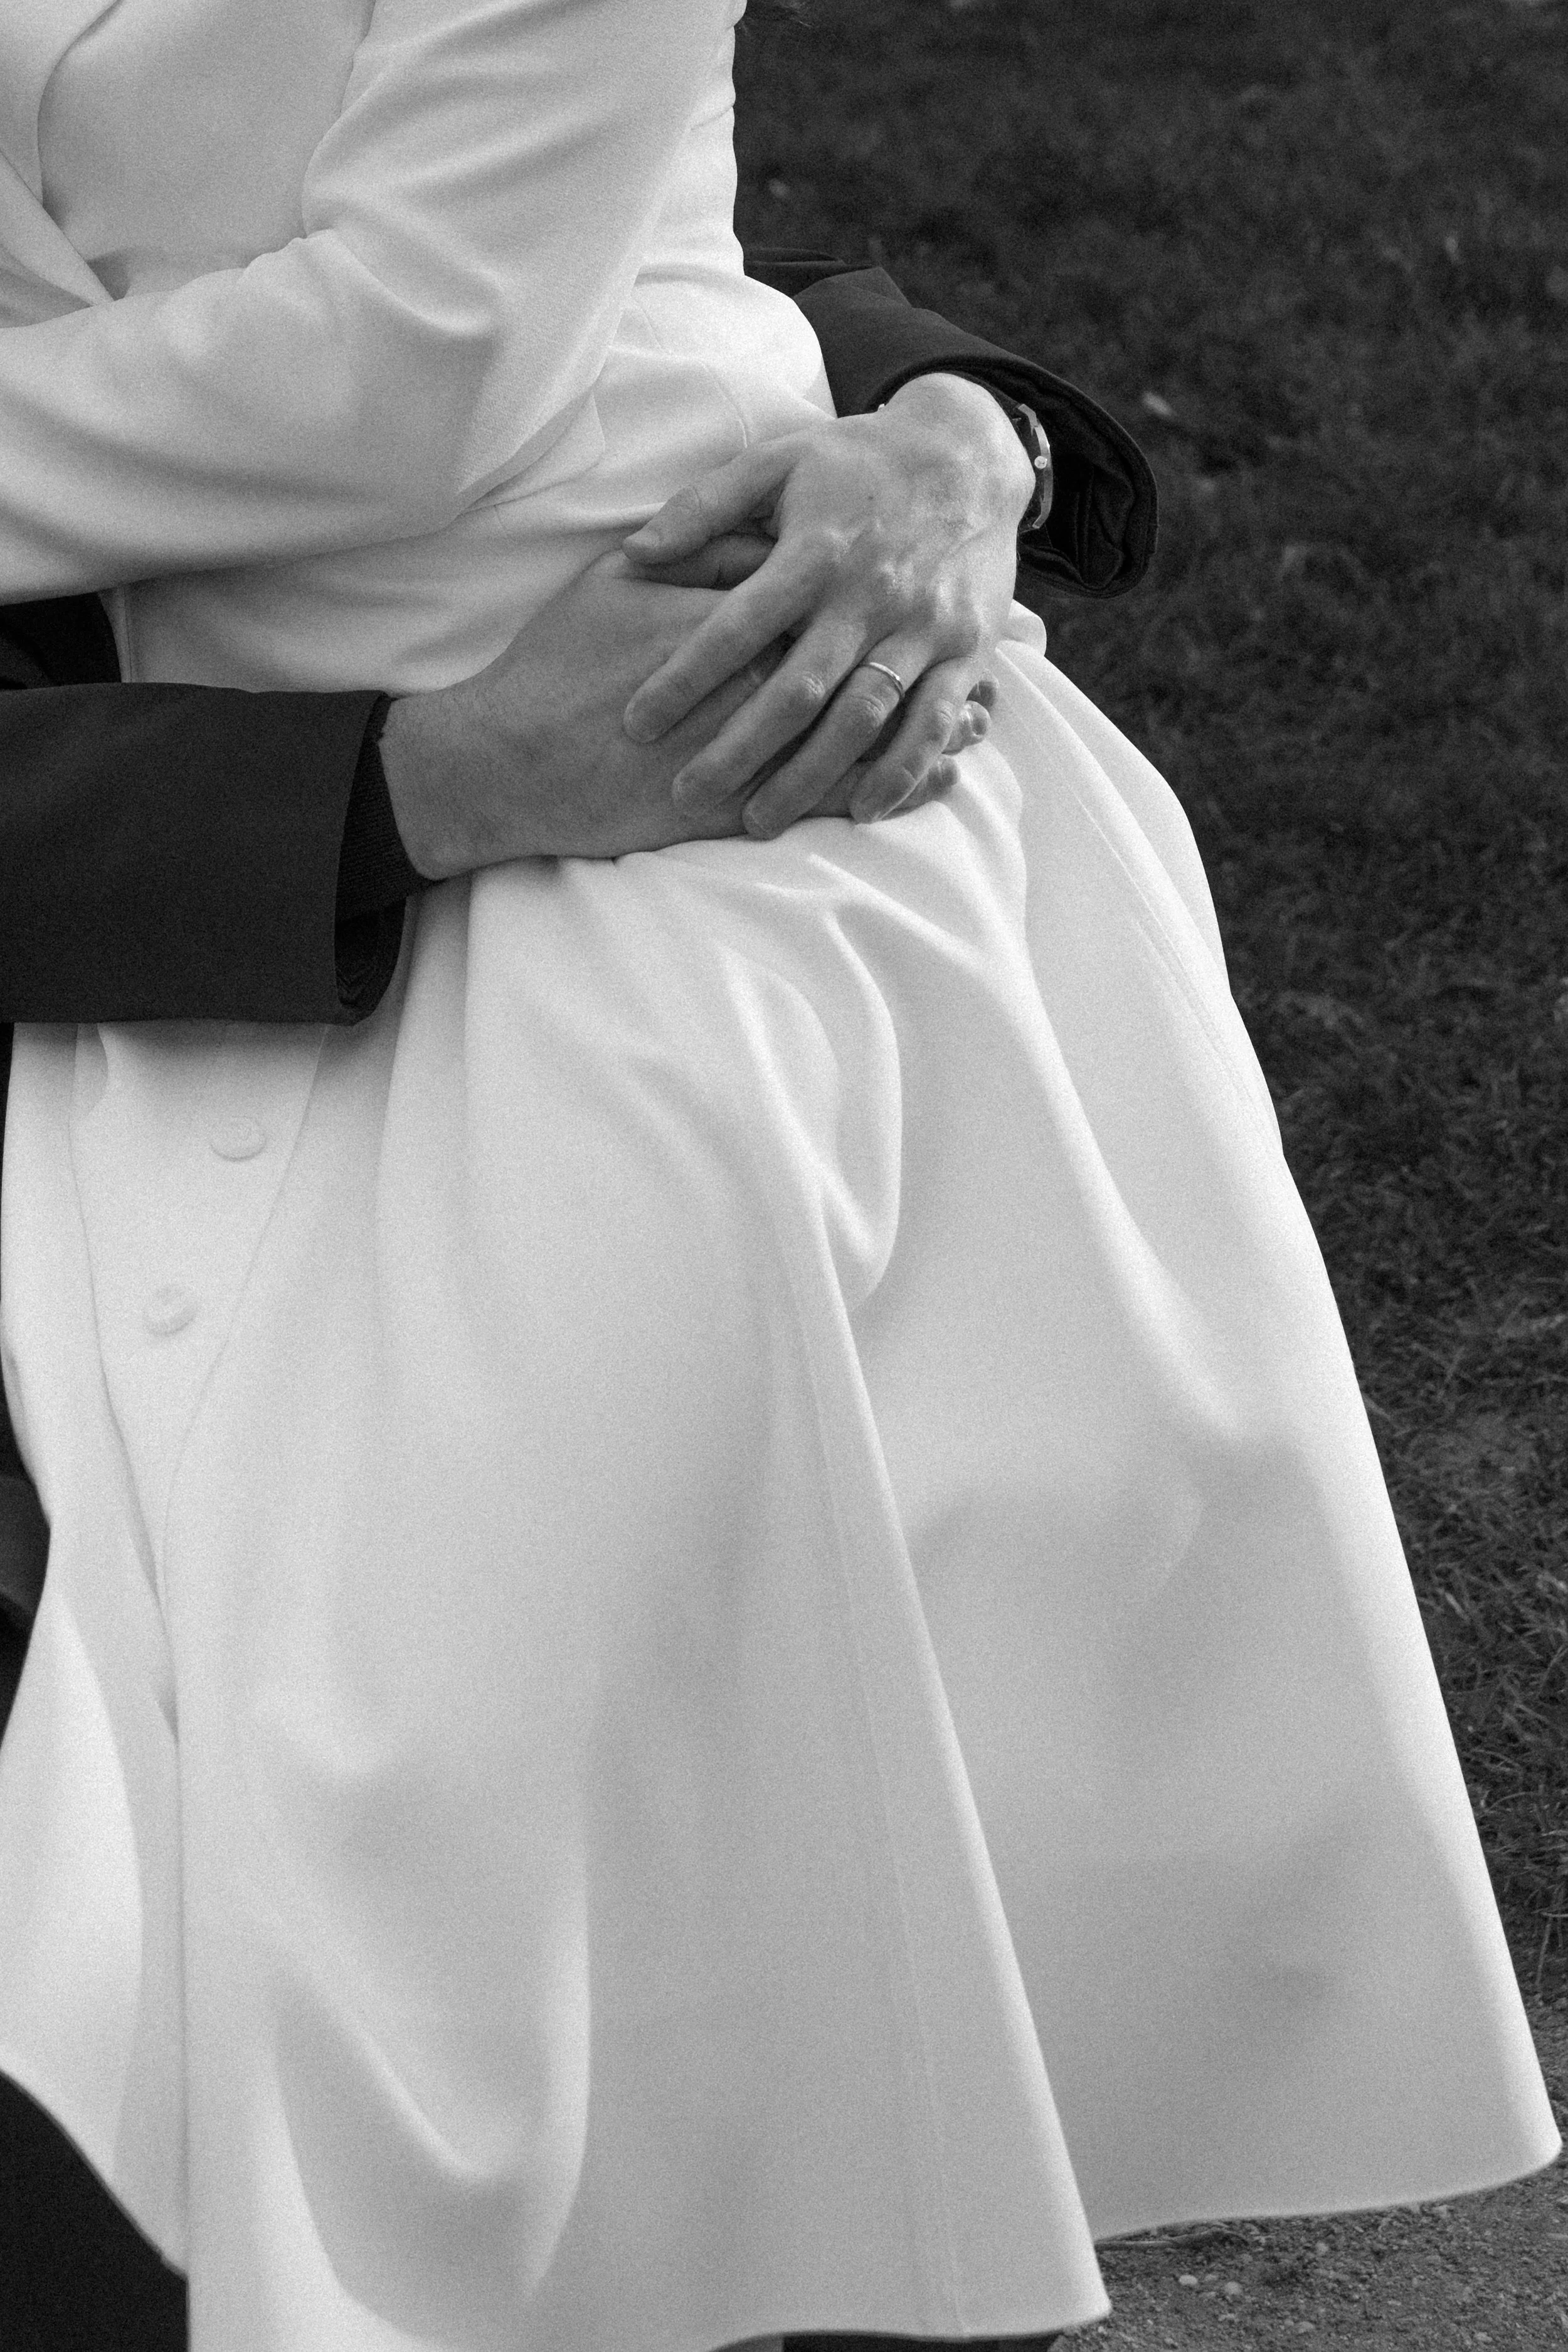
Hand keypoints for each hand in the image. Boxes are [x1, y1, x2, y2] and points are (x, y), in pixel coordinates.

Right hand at [376, 553, 978, 872]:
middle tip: (978, 652)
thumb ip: (693, 554)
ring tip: (978, 724)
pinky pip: (826, 798)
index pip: (813, 599)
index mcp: (722, 619)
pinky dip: (882, 787)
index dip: (876, 592)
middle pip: (854, 667)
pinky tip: (926, 783)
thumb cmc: (552, 665)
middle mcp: (744, 686)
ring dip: (918, 730)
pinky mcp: (729, 809)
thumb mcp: (615, 584)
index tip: (926, 576)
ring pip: (852, 736)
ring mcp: (741, 752)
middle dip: (919, 662)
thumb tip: (758, 538)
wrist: (503, 759)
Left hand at [618, 371, 1034, 837]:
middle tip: (685, 793)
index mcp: (816, 550)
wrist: (972, 452)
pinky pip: (933, 722)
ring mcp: (922, 628)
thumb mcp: (779, 461)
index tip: (637, 723)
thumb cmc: (858, 462)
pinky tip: (863, 809)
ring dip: (810, 776)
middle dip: (737, 749)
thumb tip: (637, 553)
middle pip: (796, 689)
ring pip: (861, 717)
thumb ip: (705, 506)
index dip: (685, 677)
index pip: (737, 625)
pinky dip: (901, 771)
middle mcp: (869, 594)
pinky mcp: (966, 651)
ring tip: (758, 821)